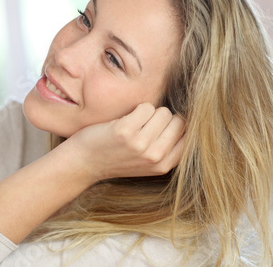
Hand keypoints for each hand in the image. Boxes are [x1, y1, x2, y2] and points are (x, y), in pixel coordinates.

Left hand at [65, 103, 184, 182]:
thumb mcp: (147, 163)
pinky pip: (146, 107)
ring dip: (149, 113)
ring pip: (163, 112)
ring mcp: (140, 144)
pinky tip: (125, 120)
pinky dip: (137, 108)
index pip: (188, 135)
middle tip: (143, 127)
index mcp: (164, 165)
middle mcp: (155, 157)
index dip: (175, 127)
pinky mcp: (125, 131)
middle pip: (177, 121)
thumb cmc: (116, 157)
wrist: (84, 162)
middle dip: (162, 119)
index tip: (160, 128)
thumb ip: (167, 148)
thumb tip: (188, 121)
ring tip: (133, 124)